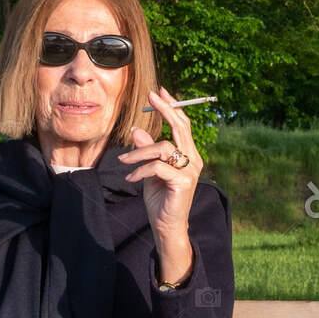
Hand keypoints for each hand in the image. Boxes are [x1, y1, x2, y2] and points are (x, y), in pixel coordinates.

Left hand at [119, 86, 201, 272]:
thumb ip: (147, 151)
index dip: (172, 107)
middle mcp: (193, 160)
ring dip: (139, 153)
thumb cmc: (160, 198)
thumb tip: (137, 131)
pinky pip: (157, 167)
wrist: (166, 226)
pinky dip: (140, 171)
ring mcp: (190, 171)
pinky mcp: (182, 182)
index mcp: (188, 155)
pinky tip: (131, 178)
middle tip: (149, 98)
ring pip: (163, 148)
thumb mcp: (149, 171)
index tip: (159, 91)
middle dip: (165, 110)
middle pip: (181, 128)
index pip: (183, 125)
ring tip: (124, 161)